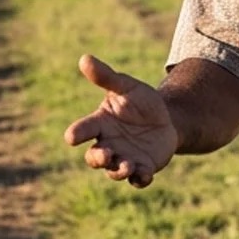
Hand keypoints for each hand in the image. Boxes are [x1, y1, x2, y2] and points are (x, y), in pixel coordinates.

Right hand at [63, 54, 178, 187]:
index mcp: (100, 124)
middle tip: (106, 154)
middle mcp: (108, 145)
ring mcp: (124, 159)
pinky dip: (139, 179)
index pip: (82, 130)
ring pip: (114, 171)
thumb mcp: (126, 86)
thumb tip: (84, 58)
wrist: (167, 118)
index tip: (72, 138)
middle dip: (98, 158)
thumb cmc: (140, 101)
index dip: (76, 134)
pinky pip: (138, 180)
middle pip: (94, 158)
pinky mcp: (143, 168)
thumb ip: (106, 77)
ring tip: (127, 165)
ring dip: (118, 170)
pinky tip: (145, 175)